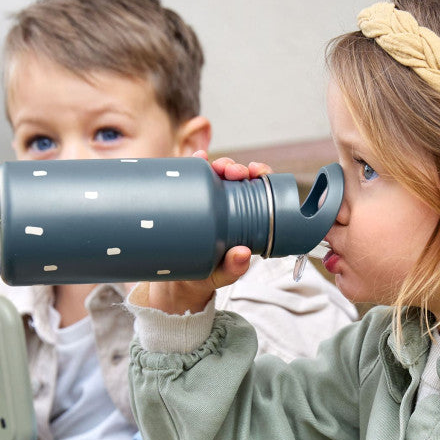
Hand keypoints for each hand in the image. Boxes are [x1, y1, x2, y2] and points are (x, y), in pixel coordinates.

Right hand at [137, 153, 273, 315]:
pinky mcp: (186, 202)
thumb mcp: (222, 275)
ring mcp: (206, 203)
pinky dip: (194, 164)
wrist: (177, 283)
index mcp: (244, 220)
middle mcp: (226, 207)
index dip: (261, 175)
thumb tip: (243, 254)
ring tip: (214, 165)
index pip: (258, 190)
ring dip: (218, 163)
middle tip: (233, 171)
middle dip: (236, 167)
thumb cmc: (207, 276)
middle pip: (235, 178)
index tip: (257, 172)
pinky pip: (190, 180)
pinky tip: (196, 157)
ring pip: (215, 175)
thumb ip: (233, 269)